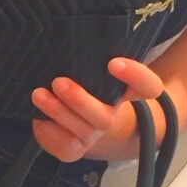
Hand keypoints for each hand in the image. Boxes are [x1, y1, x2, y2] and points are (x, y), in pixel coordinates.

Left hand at [30, 57, 164, 161]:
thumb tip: (62, 38)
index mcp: (124, 91)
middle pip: (106, 116)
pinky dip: (49, 132)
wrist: (68, 118)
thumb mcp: (86, 68)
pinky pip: (67, 146)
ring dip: (58, 112)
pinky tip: (38, 118)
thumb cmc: (79, 82)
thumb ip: (85, 58)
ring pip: (82, 129)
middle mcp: (112, 114)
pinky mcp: (75, 148)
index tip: (113, 63)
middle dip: (80, 100)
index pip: (148, 87)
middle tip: (58, 82)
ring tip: (38, 95)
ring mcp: (94, 133)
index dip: (137, 77)